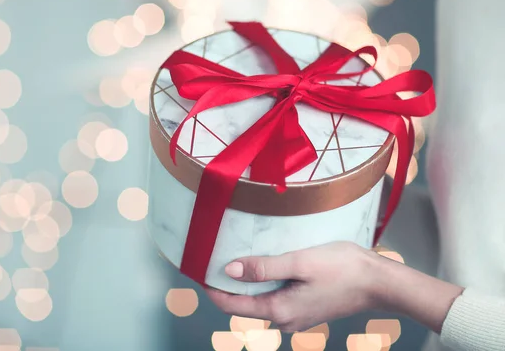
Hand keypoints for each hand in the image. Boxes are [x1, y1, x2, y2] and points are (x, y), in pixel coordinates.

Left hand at [205, 241, 381, 331]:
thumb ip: (263, 268)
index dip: (211, 289)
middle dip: (227, 284)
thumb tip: (229, 271)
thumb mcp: (299, 262)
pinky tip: (263, 265)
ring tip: (235, 256)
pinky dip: (264, 283)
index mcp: (279, 311)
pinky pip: (275, 297)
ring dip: (246, 282)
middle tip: (213, 258)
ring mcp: (295, 317)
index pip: (231, 305)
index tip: (197, 270)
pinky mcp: (304, 309)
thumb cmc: (343, 268)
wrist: (379, 282)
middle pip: (244, 304)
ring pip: (259, 300)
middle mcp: (284, 320)